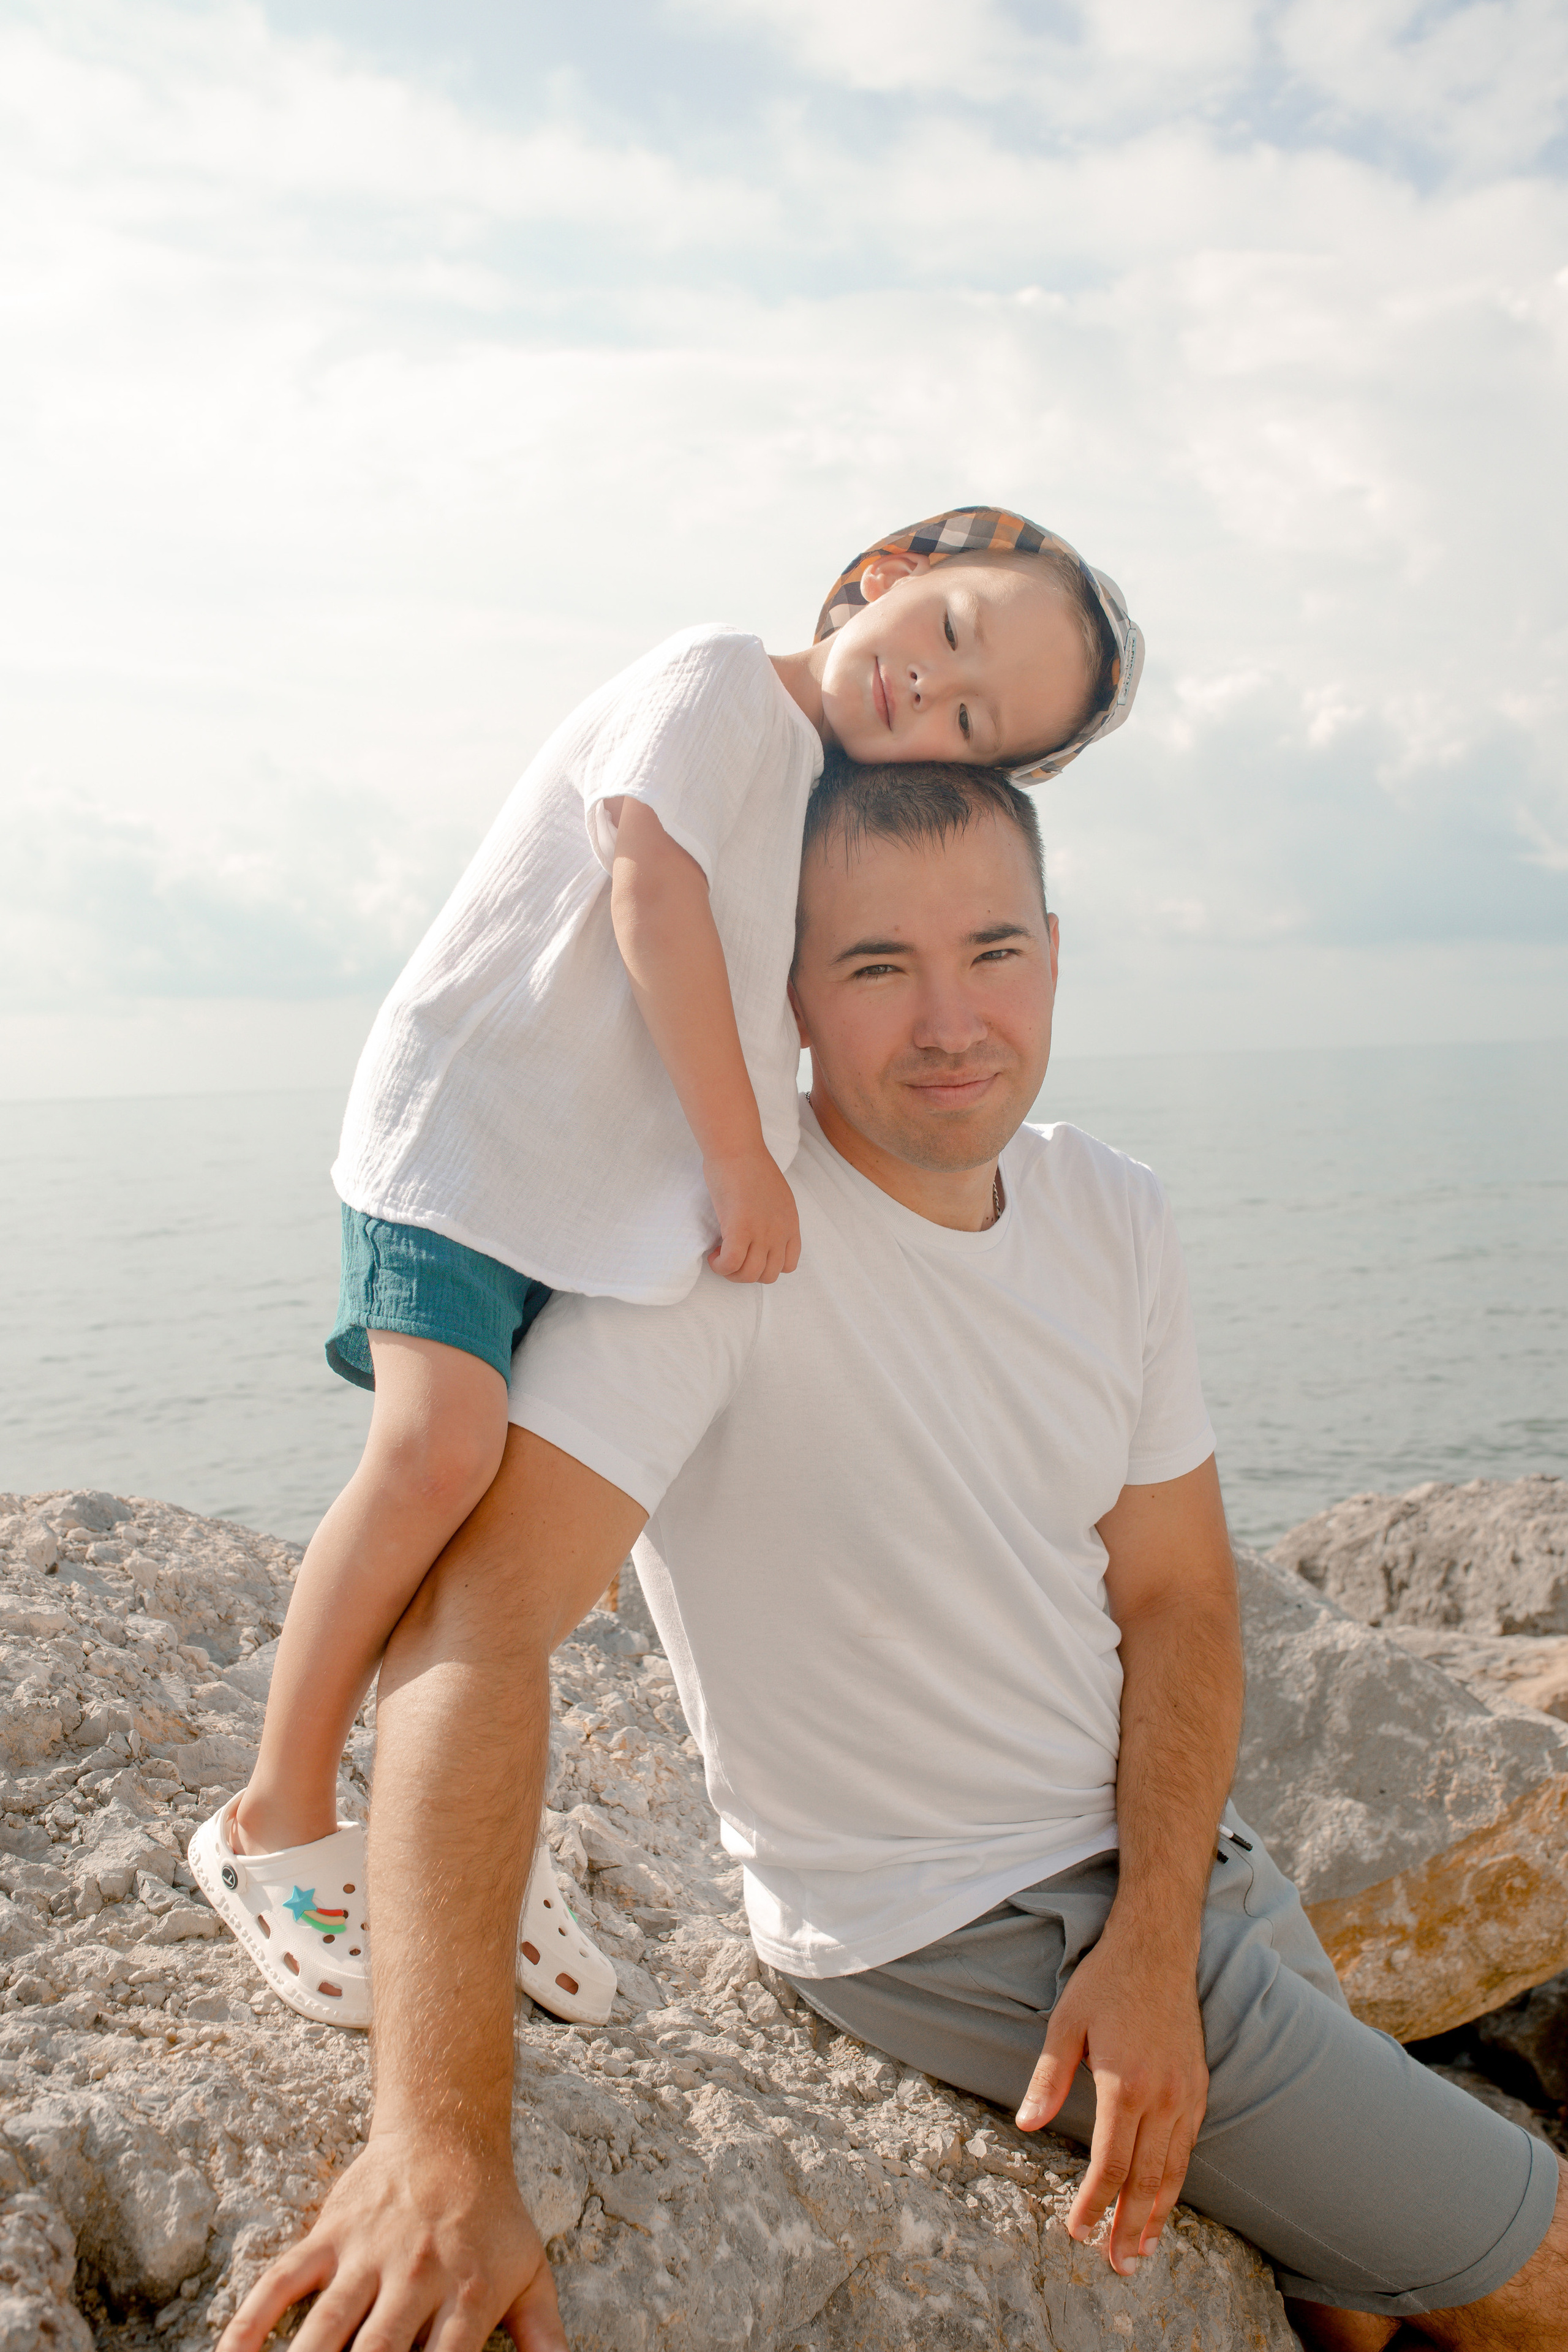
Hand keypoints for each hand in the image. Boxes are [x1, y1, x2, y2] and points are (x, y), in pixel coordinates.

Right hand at [217, 2130, 567, 2351]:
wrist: (447, 2131)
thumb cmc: (493, 2217)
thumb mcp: (532, 2272)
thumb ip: (547, 2339)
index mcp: (469, 2293)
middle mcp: (416, 2275)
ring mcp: (368, 2253)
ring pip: (325, 2324)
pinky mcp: (330, 2233)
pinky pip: (282, 2280)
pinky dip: (252, 2321)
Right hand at [704, 1148, 800, 1282]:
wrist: (738, 1149)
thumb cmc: (751, 1165)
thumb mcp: (777, 1196)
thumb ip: (774, 1218)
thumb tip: (759, 1232)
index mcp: (791, 1224)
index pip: (789, 1265)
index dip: (766, 1266)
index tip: (749, 1254)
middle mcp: (780, 1232)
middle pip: (768, 1275)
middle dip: (747, 1273)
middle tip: (731, 1257)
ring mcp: (762, 1232)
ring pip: (750, 1275)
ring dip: (731, 1272)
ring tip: (720, 1256)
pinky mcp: (740, 1229)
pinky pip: (731, 1264)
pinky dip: (720, 1266)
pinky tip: (714, 1253)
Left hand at [1015, 1922, 1208, 2276]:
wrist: (1158, 1947)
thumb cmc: (1105, 1982)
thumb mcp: (1066, 2023)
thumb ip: (1048, 2077)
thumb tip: (1027, 2124)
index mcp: (1126, 2084)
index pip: (1110, 2163)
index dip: (1095, 2204)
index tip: (1079, 2233)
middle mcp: (1163, 2096)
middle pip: (1147, 2179)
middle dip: (1130, 2227)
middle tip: (1119, 2267)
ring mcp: (1187, 2093)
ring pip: (1174, 2169)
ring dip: (1158, 2214)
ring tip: (1143, 2250)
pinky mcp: (1200, 2086)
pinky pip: (1189, 2145)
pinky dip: (1177, 2180)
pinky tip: (1165, 2199)